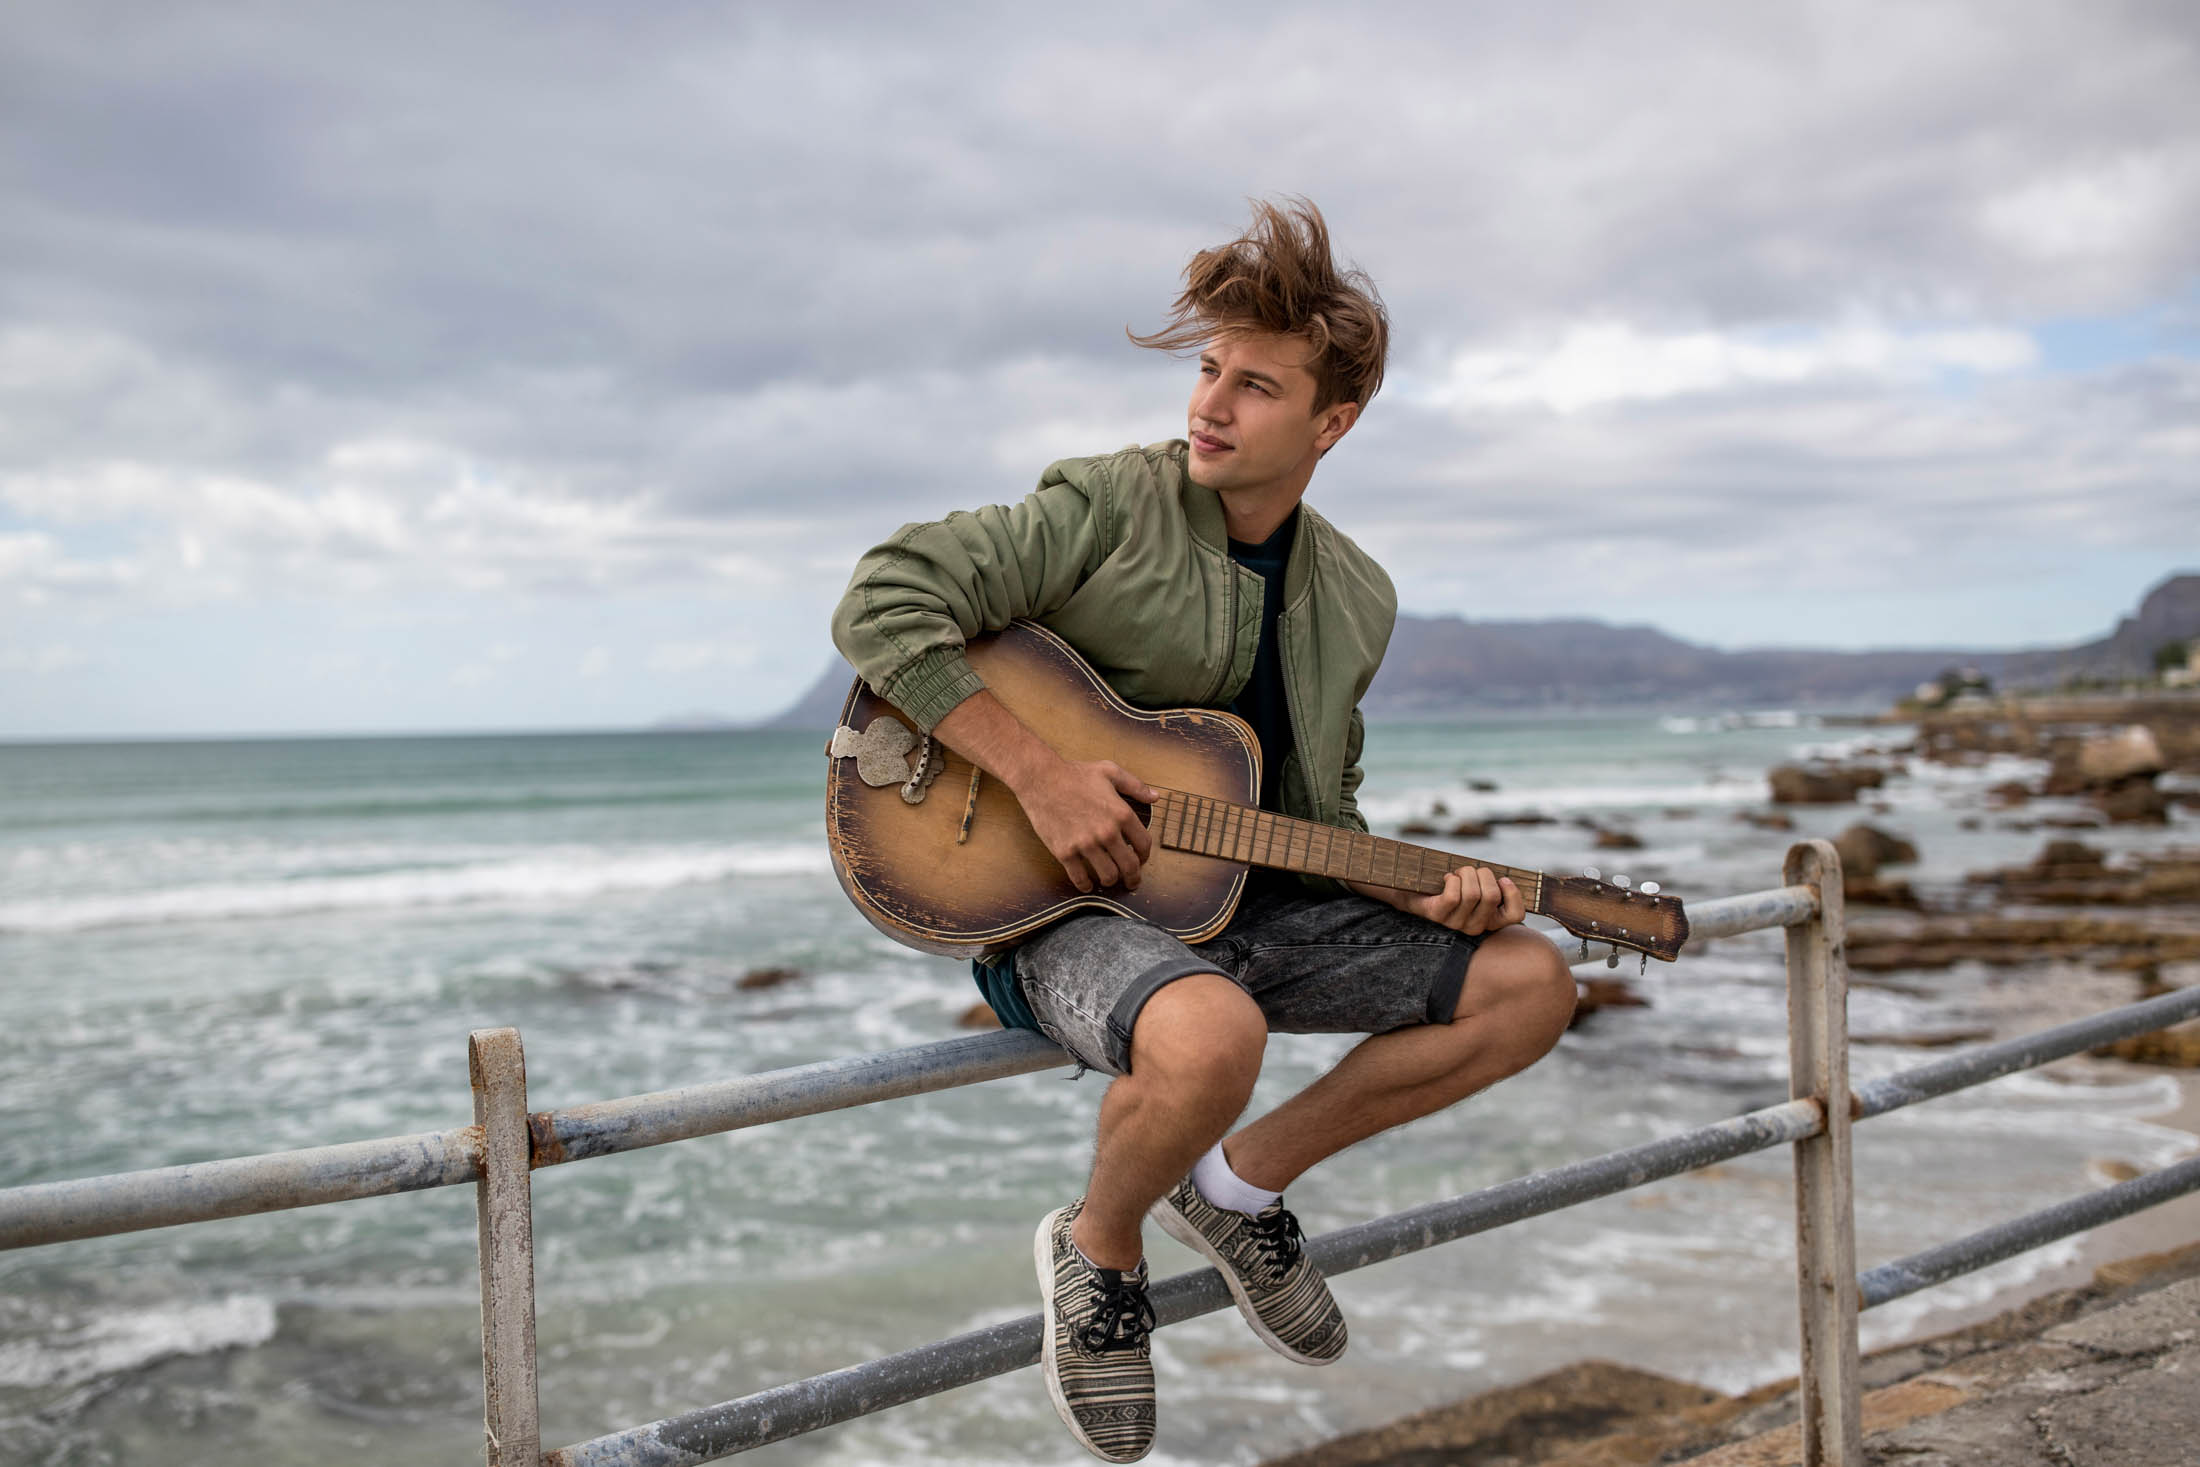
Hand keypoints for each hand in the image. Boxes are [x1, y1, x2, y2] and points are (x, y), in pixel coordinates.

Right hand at [1016, 757, 1157, 892]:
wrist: (1041, 778)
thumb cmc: (1075, 773)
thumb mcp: (1110, 772)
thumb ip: (1135, 786)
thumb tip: (1155, 797)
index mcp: (1121, 814)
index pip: (1143, 844)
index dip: (1145, 856)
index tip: (1141, 860)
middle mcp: (1106, 832)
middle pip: (1129, 866)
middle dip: (1134, 877)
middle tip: (1132, 882)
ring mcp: (1085, 844)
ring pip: (1107, 875)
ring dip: (1111, 881)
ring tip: (1110, 880)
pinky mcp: (1065, 852)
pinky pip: (1079, 878)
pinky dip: (1086, 886)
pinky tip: (1088, 885)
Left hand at [1359, 864, 1525, 934]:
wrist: (1412, 890)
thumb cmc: (1449, 883)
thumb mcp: (1475, 883)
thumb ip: (1492, 881)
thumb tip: (1507, 875)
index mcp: (1489, 921)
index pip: (1516, 916)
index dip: (1514, 894)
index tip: (1503, 878)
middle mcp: (1475, 926)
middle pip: (1492, 896)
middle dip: (1482, 873)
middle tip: (1469, 871)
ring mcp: (1456, 923)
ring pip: (1473, 894)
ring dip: (1465, 873)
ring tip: (1456, 873)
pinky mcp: (1438, 915)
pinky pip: (1454, 896)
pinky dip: (1452, 880)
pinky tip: (1446, 878)